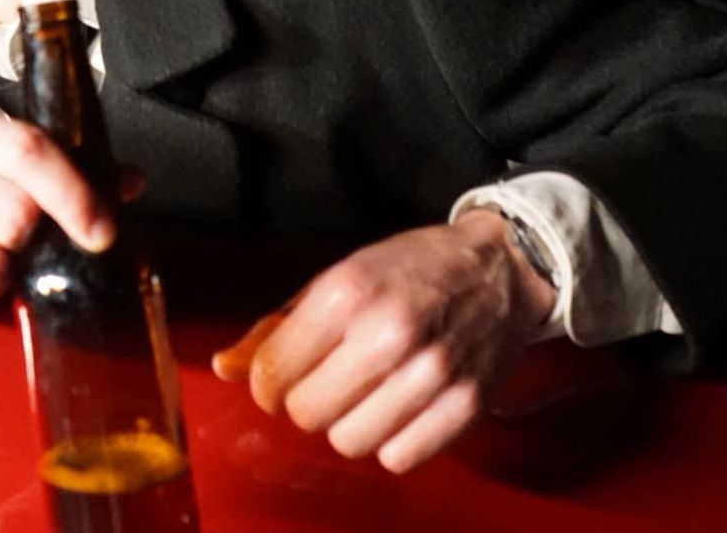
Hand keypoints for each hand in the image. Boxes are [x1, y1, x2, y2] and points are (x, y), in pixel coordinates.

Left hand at [211, 210, 556, 472]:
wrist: (499, 268)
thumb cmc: (414, 269)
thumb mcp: (339, 276)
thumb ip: (276, 326)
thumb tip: (226, 368)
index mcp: (348, 292)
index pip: (274, 373)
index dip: (268, 383)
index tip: (280, 378)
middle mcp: (389, 332)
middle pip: (307, 413)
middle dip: (306, 402)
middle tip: (328, 380)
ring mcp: (432, 372)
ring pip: (349, 441)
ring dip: (348, 424)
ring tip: (366, 393)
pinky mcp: (464, 405)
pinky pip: (398, 458)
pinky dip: (391, 441)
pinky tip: (398, 408)